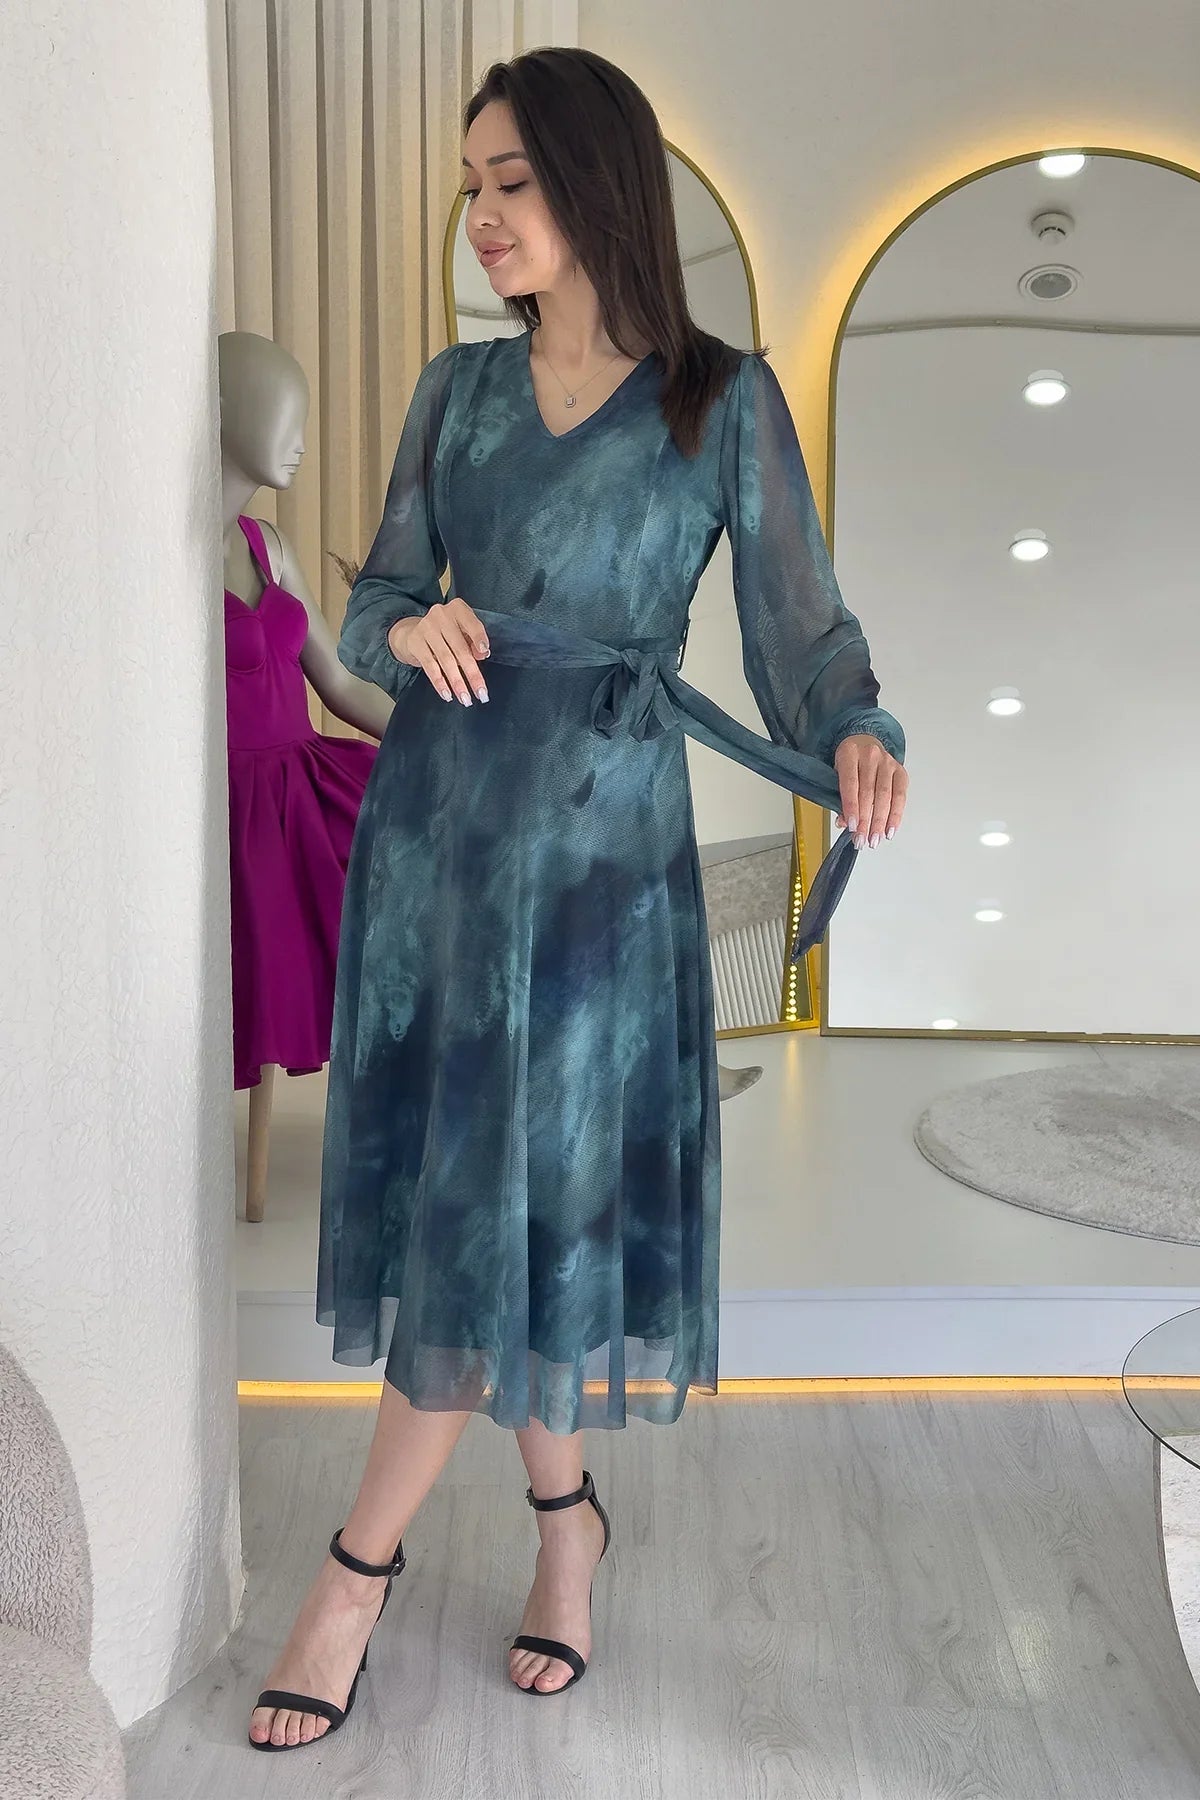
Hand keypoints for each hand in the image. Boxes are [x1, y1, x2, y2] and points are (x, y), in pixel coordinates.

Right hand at [387, 598, 489, 704]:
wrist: (412, 632)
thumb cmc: (445, 634)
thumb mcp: (461, 632)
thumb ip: (473, 642)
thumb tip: (482, 654)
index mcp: (458, 609)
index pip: (472, 623)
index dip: (479, 638)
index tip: (485, 653)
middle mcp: (441, 615)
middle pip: (460, 648)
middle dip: (472, 674)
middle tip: (481, 693)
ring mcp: (426, 628)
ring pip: (446, 659)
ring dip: (457, 682)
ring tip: (465, 698)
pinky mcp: (415, 642)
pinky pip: (429, 666)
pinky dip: (439, 682)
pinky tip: (447, 694)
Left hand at [833, 733, 907, 848]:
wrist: (864, 742)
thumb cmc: (849, 763)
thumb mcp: (836, 774)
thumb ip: (839, 798)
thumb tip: (845, 823)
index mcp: (849, 753)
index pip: (850, 783)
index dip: (851, 807)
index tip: (852, 827)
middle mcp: (870, 755)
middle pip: (869, 792)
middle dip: (866, 820)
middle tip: (863, 840)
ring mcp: (887, 762)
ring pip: (885, 795)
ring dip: (881, 821)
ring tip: (875, 839)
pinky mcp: (900, 770)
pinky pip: (900, 795)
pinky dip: (896, 815)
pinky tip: (890, 829)